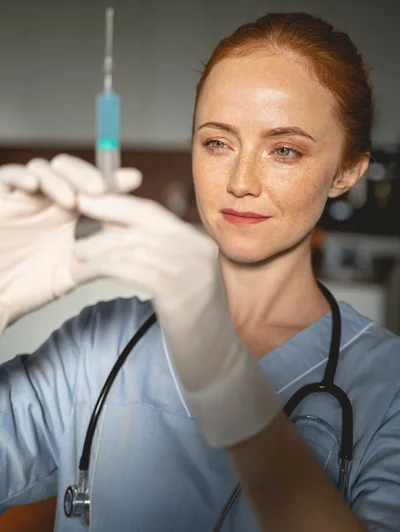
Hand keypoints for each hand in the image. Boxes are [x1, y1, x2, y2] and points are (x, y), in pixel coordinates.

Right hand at [0, 155, 141, 331]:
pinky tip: (34, 186)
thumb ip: (94, 261)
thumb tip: (129, 256)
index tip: (133, 179)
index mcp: (65, 212)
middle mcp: (44, 200)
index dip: (111, 180)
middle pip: (68, 170)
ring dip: (58, 180)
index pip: (90, 187)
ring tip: (71, 200)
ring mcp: (20, 197)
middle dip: (85, 175)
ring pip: (41, 169)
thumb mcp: (67, 273)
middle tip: (100, 189)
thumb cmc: (25, 285)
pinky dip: (20, 177)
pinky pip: (6, 177)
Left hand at [73, 192, 280, 446]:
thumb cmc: (193, 325)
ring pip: (132, 246)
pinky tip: (85, 272)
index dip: (118, 203)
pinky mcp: (178, 291)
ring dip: (97, 249)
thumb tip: (118, 232)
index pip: (153, 212)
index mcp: (200, 242)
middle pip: (141, 223)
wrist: (216, 364)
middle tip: (74, 221)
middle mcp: (199, 249)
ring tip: (74, 256)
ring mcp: (191, 269)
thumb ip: (160, 254)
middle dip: (104, 219)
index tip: (90, 200)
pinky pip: (131, 268)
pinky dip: (103, 267)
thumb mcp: (182, 280)